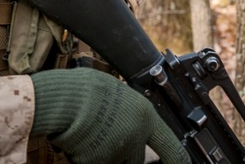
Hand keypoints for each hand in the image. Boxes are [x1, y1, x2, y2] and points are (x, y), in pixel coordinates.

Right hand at [30, 68, 190, 163]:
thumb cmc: (86, 88)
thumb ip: (128, 111)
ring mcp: (117, 153)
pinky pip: (94, 161)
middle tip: (107, 133)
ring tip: (90, 131)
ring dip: (106, 153)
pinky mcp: (97, 163)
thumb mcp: (118, 93)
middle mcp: (135, 138)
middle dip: (125, 152)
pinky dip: (87, 155)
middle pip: (136, 158)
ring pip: (115, 160)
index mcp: (145, 117)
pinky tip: (79, 138)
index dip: (178, 159)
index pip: (171, 147)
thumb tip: (126, 117)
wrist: (65, 100)